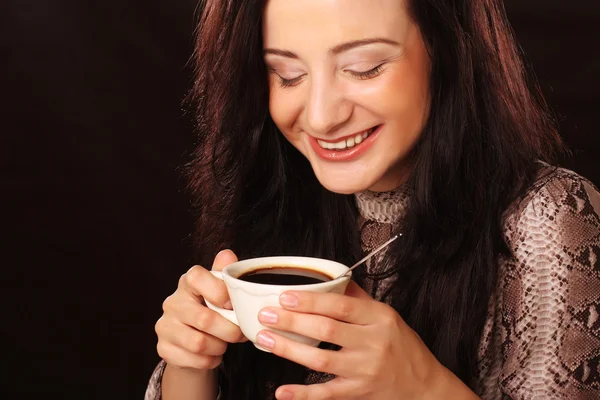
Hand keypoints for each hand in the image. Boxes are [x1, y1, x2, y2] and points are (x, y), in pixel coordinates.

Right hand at [155, 249, 245, 370]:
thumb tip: (228, 254)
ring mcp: (164, 326)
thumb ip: (225, 274)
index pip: (196, 276)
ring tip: (225, 343)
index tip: (232, 303)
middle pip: (204, 319)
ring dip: (219, 347)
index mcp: (187, 282)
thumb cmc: (211, 310)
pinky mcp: (163, 348)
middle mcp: (172, 302)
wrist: (193, 343)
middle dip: (229, 330)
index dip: (218, 291)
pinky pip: (193, 359)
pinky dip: (210, 360)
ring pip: (199, 343)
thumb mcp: (220, 291)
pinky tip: (213, 355)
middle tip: (240, 334)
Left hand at [256, 281, 474, 399]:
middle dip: (292, 322)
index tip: (285, 296)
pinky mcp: (358, 393)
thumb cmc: (401, 345)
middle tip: (266, 314)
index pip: (341, 306)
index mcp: (379, 318)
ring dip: (288, 350)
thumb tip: (330, 277)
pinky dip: (302, 394)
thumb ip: (357, 298)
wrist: (423, 384)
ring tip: (264, 338)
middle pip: (326, 330)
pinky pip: (326, 394)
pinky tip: (281, 391)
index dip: (311, 301)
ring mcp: (365, 370)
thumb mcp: (386, 315)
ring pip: (321, 360)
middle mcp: (373, 343)